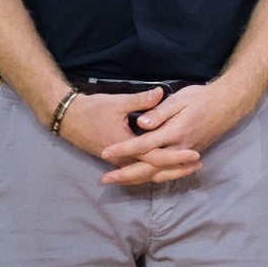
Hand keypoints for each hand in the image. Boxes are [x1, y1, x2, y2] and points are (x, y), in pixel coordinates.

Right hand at [59, 87, 200, 183]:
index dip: (176, 156)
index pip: (156, 157)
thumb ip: (141, 100)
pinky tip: (168, 166)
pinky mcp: (119, 159)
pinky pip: (141, 168)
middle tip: (198, 165)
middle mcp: (124, 160)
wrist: (69, 119)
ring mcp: (121, 162)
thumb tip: (161, 93)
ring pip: (148, 173)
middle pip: (155, 170)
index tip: (194, 154)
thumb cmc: (93, 109)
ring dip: (168, 170)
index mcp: (127, 148)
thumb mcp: (118, 103)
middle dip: (177, 169)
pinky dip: (155, 169)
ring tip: (188, 168)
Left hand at [99, 79, 247, 185]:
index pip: (144, 145)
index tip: (105, 152)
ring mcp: (185, 155)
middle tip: (105, 178)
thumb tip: (141, 124)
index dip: (124, 149)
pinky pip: (168, 173)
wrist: (227, 105)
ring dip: (136, 179)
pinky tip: (143, 179)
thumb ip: (160, 111)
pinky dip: (153, 178)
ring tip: (118, 181)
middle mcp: (179, 148)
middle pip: (149, 167)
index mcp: (175, 132)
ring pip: (158, 173)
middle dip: (125, 174)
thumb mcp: (180, 98)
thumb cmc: (201, 97)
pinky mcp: (189, 156)